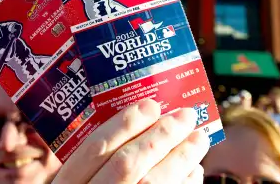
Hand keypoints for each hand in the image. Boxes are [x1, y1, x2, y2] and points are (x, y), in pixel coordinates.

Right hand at [53, 98, 208, 183]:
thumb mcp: (80, 183)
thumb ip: (97, 162)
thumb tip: (141, 122)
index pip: (94, 149)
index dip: (124, 123)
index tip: (151, 104)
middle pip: (128, 164)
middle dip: (161, 135)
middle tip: (186, 115)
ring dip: (182, 158)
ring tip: (200, 138)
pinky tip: (194, 172)